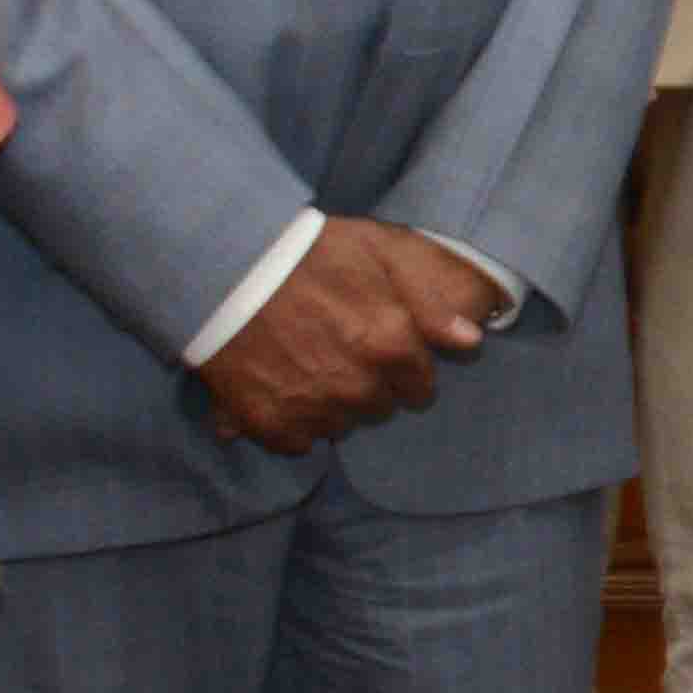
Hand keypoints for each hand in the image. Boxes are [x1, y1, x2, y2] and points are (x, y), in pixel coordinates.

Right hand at [193, 220, 514, 452]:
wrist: (224, 265)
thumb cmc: (309, 251)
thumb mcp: (382, 254)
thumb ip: (431, 302)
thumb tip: (469, 341)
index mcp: (390, 345)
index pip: (420, 388)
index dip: (405, 370)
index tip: (385, 353)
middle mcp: (356, 384)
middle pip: (381, 408)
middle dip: (370, 385)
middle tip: (342, 353)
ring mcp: (310, 406)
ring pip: (341, 426)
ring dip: (333, 404)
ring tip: (310, 367)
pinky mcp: (266, 420)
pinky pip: (297, 441)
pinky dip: (293, 423)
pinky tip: (283, 388)